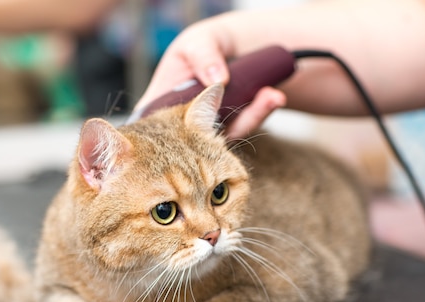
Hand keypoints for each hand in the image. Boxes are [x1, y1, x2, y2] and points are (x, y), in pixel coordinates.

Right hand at [135, 19, 285, 138]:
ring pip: (225, 134)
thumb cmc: (202, 46)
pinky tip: (273, 96)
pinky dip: (261, 110)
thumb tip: (217, 79)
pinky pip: (247, 125)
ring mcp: (209, 129)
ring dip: (250, 116)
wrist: (233, 49)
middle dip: (214, 125)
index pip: (151, 125)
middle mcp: (183, 122)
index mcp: (160, 102)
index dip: (160, 134)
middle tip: (235, 103)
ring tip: (269, 95)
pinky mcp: (234, 129)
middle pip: (192, 136)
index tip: (184, 124)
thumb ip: (202, 55)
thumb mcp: (197, 42)